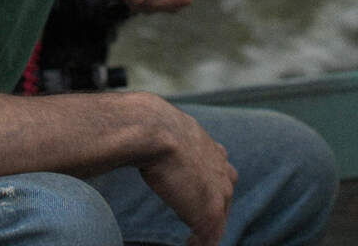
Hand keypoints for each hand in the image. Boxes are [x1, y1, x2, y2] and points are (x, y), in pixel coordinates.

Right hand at [137, 97, 238, 245]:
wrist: (153, 129)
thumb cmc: (147, 124)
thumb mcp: (159, 124)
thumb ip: (159, 131)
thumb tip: (131, 126)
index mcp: (211, 149)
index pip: (221, 171)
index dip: (210, 185)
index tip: (195, 192)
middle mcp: (221, 170)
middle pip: (225, 196)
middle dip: (213, 208)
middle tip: (197, 221)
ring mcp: (219, 192)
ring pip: (219, 218)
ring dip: (207, 230)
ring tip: (193, 240)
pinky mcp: (211, 212)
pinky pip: (210, 237)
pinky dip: (200, 243)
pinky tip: (188, 244)